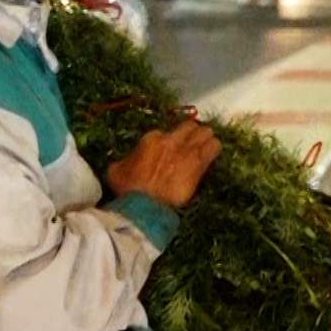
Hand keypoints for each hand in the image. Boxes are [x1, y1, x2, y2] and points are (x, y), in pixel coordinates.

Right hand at [107, 120, 221, 209]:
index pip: (166, 131)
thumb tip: (124, 161)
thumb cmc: (128, 189)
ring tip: (205, 146)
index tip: (169, 148)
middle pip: (189, 126)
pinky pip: (214, 148)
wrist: (146, 205)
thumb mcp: (116, 170)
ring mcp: (187, 151)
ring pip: (205, 133)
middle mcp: (170, 140)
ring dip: (205, 138)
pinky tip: (213, 154)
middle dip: (192, 132)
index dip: (169, 140)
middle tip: (192, 141)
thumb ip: (123, 160)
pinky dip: (214, 149)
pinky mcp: (200, 164)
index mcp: (151, 138)